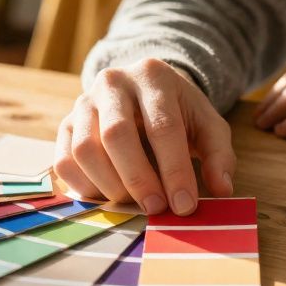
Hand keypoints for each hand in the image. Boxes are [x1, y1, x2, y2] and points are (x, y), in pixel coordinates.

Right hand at [53, 59, 235, 215]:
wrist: (144, 90)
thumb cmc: (180, 112)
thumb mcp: (208, 125)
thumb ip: (218, 155)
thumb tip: (222, 190)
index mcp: (153, 76)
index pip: (162, 126)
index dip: (174, 170)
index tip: (185, 205)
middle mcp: (112, 83)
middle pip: (117, 134)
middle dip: (138, 179)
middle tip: (157, 209)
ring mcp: (84, 102)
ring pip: (85, 149)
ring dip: (110, 185)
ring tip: (133, 203)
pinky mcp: (66, 123)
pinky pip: (64, 160)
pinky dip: (83, 186)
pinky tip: (107, 197)